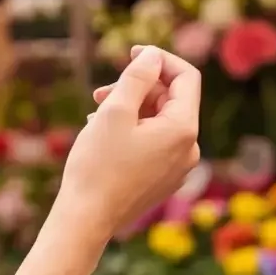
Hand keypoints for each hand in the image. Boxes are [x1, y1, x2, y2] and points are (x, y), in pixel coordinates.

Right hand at [62, 46, 201, 238]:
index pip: (186, 78)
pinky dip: (133, 132)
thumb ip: (137, 77)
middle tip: (99, 94)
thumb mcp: (114, 112)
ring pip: (160, 123)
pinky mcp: (163, 181)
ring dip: (131, 110)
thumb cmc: (97, 166)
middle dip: (138, 89)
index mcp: (183, 129)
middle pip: (170, 101)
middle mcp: (190, 150)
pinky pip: (154, 145)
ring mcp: (178, 169)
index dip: (159, 59)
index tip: (132, 53)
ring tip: (96, 115)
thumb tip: (152, 56)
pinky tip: (104, 137)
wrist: (86, 221)